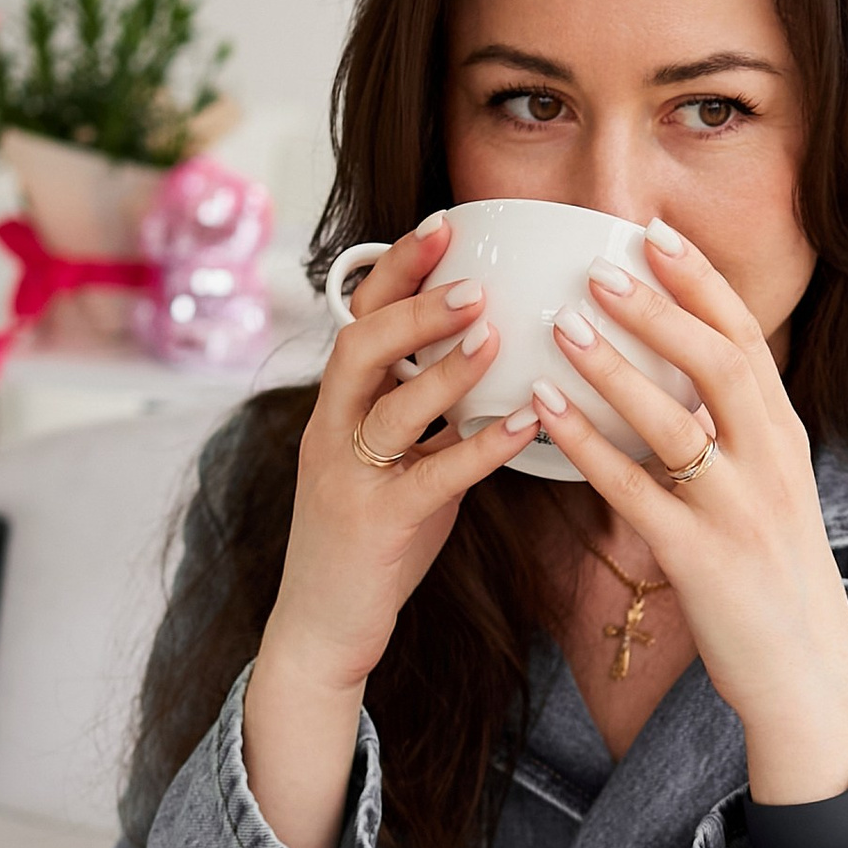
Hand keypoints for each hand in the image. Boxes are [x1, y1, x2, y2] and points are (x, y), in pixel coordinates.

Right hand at [244, 215, 538, 847]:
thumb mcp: (397, 458)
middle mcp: (333, 430)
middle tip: (473, 279)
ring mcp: (349, 478)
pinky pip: (431, 477)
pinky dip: (478, 446)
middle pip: (359, 347)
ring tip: (493, 334)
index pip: (357, 317)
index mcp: (339, 406)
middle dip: (414, 306)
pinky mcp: (376, 524)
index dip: (396, 268)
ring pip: (386, 408)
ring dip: (441, 367)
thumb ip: (429, 409)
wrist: (324, 625)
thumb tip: (494, 351)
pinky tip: (524, 424)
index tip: (444, 222)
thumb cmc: (374, 537)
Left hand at [537, 221, 847, 817]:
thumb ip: (737, 442)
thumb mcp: (773, 499)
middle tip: (602, 259)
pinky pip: (635, 491)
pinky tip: (543, 412)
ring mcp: (738, 511)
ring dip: (616, 366)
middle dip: (661, 306)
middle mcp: (771, 465)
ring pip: (675, 420)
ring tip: (562, 321)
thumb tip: (685, 390)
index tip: (658, 232)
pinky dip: (588, 446)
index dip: (702, 283)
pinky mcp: (701, 560)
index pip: (748, 341)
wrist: (810, 681)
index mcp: (786, 442)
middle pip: (718, 363)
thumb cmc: (779, 590)